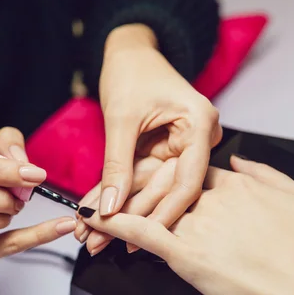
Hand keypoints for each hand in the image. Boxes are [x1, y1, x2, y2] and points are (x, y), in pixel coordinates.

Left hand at [77, 24, 220, 252]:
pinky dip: (121, 195)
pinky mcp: (164, 153)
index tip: (138, 238)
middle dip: (132, 218)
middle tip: (99, 241)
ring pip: (151, 189)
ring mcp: (181, 148)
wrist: (129, 53)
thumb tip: (110, 207)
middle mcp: (196, 140)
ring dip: (122, 212)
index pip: (187, 181)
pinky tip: (100, 218)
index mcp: (199, 124)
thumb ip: (117, 164)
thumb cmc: (131, 72)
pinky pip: (142, 179)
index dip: (163, 213)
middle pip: (166, 190)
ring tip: (93, 236)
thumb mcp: (121, 118)